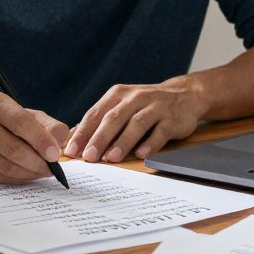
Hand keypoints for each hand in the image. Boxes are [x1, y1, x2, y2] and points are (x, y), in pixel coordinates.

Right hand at [0, 93, 68, 183]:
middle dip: (38, 162)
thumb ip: (49, 126)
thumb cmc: (7, 121)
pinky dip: (19, 178)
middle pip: (14, 149)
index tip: (55, 154)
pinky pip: (0, 177)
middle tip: (52, 168)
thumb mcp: (30, 115)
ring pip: (7, 167)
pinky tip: (28, 174)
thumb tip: (60, 144)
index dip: (41, 140)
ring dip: (30, 173)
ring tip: (43, 171)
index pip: (21, 123)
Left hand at [64, 80, 201, 162]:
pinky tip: (142, 154)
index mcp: (117, 95)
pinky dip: (151, 143)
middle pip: (113, 118)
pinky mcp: (172, 118)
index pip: (95, 114)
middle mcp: (135, 98)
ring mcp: (155, 107)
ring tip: (112, 158)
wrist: (184, 95)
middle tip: (88, 157)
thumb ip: (98, 122)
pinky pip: (161, 131)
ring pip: (136, 124)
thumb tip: (70, 140)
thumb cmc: (144, 105)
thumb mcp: (120, 106)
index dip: (82, 132)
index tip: (71, 151)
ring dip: (123, 141)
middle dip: (99, 138)